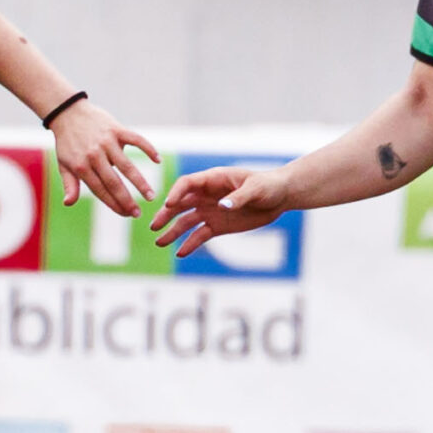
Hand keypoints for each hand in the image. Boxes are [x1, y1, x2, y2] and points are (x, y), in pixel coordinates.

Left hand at [50, 102, 161, 215]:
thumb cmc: (67, 142)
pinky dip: (148, 149)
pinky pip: (136, 140)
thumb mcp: (64, 164)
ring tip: (151, 196)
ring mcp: (107, 142)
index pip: (101, 191)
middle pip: (114, 182)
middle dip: (127, 200)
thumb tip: (68, 203)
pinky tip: (158, 160)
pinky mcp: (116, 129)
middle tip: (139, 214)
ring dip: (140, 182)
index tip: (127, 214)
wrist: (68, 112)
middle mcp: (95, 156)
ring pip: (127, 166)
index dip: (114, 204)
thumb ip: (70, 184)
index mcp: (82, 167)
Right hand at [150, 166, 285, 258]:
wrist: (279, 198)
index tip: (168, 204)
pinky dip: (190, 244)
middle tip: (154, 227)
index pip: (187, 184)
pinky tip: (180, 253)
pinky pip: (199, 235)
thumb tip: (222, 206)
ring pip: (185, 221)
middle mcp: (206, 195)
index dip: (176, 193)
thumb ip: (239, 197)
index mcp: (213, 179)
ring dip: (172, 231)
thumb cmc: (267, 186)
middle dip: (166, 215)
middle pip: (180, 204)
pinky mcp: (217, 225)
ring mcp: (210, 211)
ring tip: (159, 243)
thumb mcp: (256, 189)